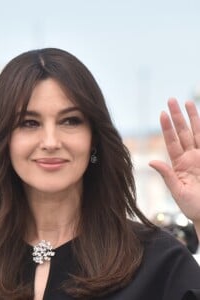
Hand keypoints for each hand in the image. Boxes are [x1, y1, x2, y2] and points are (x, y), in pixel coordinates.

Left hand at [149, 98, 199, 237]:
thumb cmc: (192, 207)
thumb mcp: (178, 191)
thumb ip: (167, 175)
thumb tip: (151, 161)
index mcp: (179, 164)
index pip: (172, 141)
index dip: (167, 128)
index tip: (161, 113)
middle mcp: (190, 157)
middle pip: (183, 132)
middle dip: (178, 116)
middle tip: (171, 100)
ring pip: (197, 132)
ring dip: (193, 117)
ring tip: (187, 102)